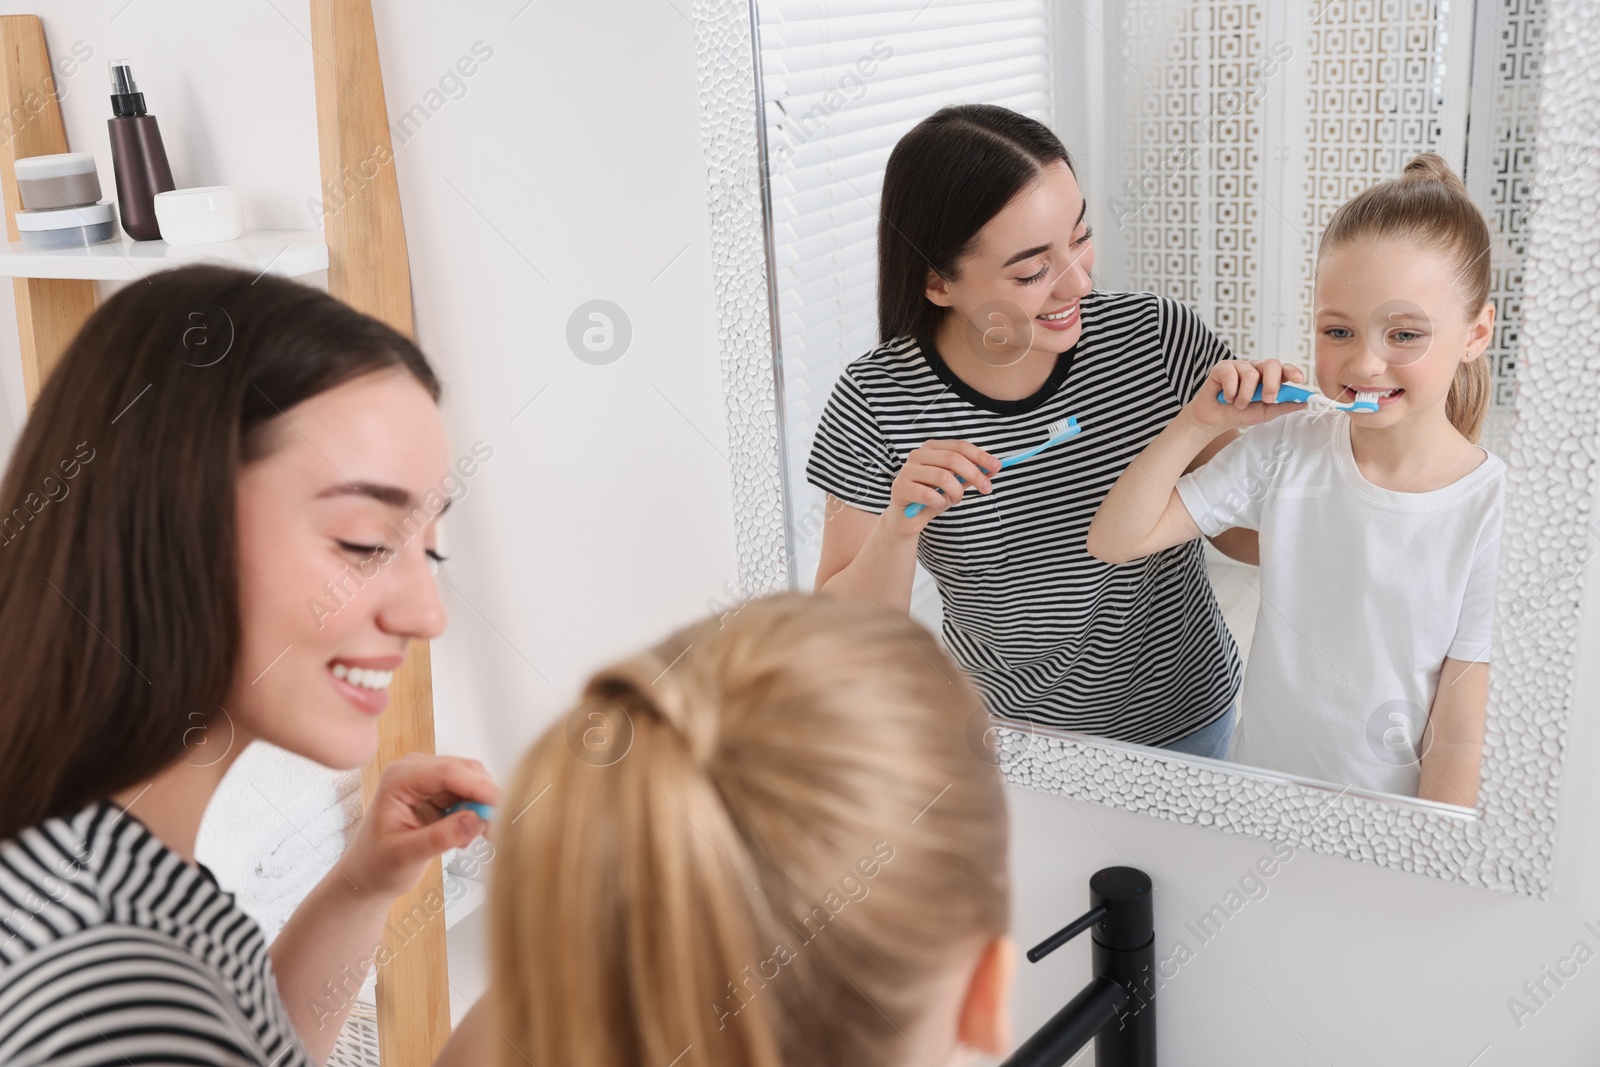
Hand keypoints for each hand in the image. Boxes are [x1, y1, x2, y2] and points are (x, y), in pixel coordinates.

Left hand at [337, 752, 500, 899]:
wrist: (367, 875)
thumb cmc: (376, 865)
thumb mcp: (406, 856)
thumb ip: (440, 837)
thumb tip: (476, 820)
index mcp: (398, 778)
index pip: (448, 772)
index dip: (478, 787)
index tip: (502, 807)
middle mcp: (414, 770)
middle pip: (465, 771)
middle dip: (484, 798)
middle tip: (494, 830)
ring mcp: (427, 778)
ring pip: (472, 780)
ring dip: (482, 806)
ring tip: (478, 838)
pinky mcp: (438, 789)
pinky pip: (469, 792)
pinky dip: (476, 811)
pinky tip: (466, 835)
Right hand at [885, 439, 1002, 534]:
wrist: (906, 519)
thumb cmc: (932, 498)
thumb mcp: (955, 485)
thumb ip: (971, 475)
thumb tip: (994, 467)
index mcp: (932, 448)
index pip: (960, 446)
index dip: (980, 455)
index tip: (997, 466)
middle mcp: (918, 455)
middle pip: (953, 459)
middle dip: (974, 474)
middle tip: (986, 489)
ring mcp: (907, 470)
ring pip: (943, 477)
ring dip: (956, 492)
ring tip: (955, 499)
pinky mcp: (901, 488)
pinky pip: (929, 495)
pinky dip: (940, 502)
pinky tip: (938, 504)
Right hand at [1188, 359, 1306, 430]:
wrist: (1215, 420)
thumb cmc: (1239, 414)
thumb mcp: (1265, 413)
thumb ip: (1283, 406)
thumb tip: (1305, 402)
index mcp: (1269, 378)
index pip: (1284, 369)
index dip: (1293, 372)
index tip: (1299, 380)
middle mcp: (1256, 369)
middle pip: (1271, 364)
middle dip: (1272, 384)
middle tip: (1266, 400)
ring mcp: (1240, 367)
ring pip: (1251, 374)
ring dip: (1245, 395)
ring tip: (1238, 404)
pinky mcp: (1223, 367)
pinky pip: (1231, 374)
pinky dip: (1230, 391)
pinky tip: (1226, 398)